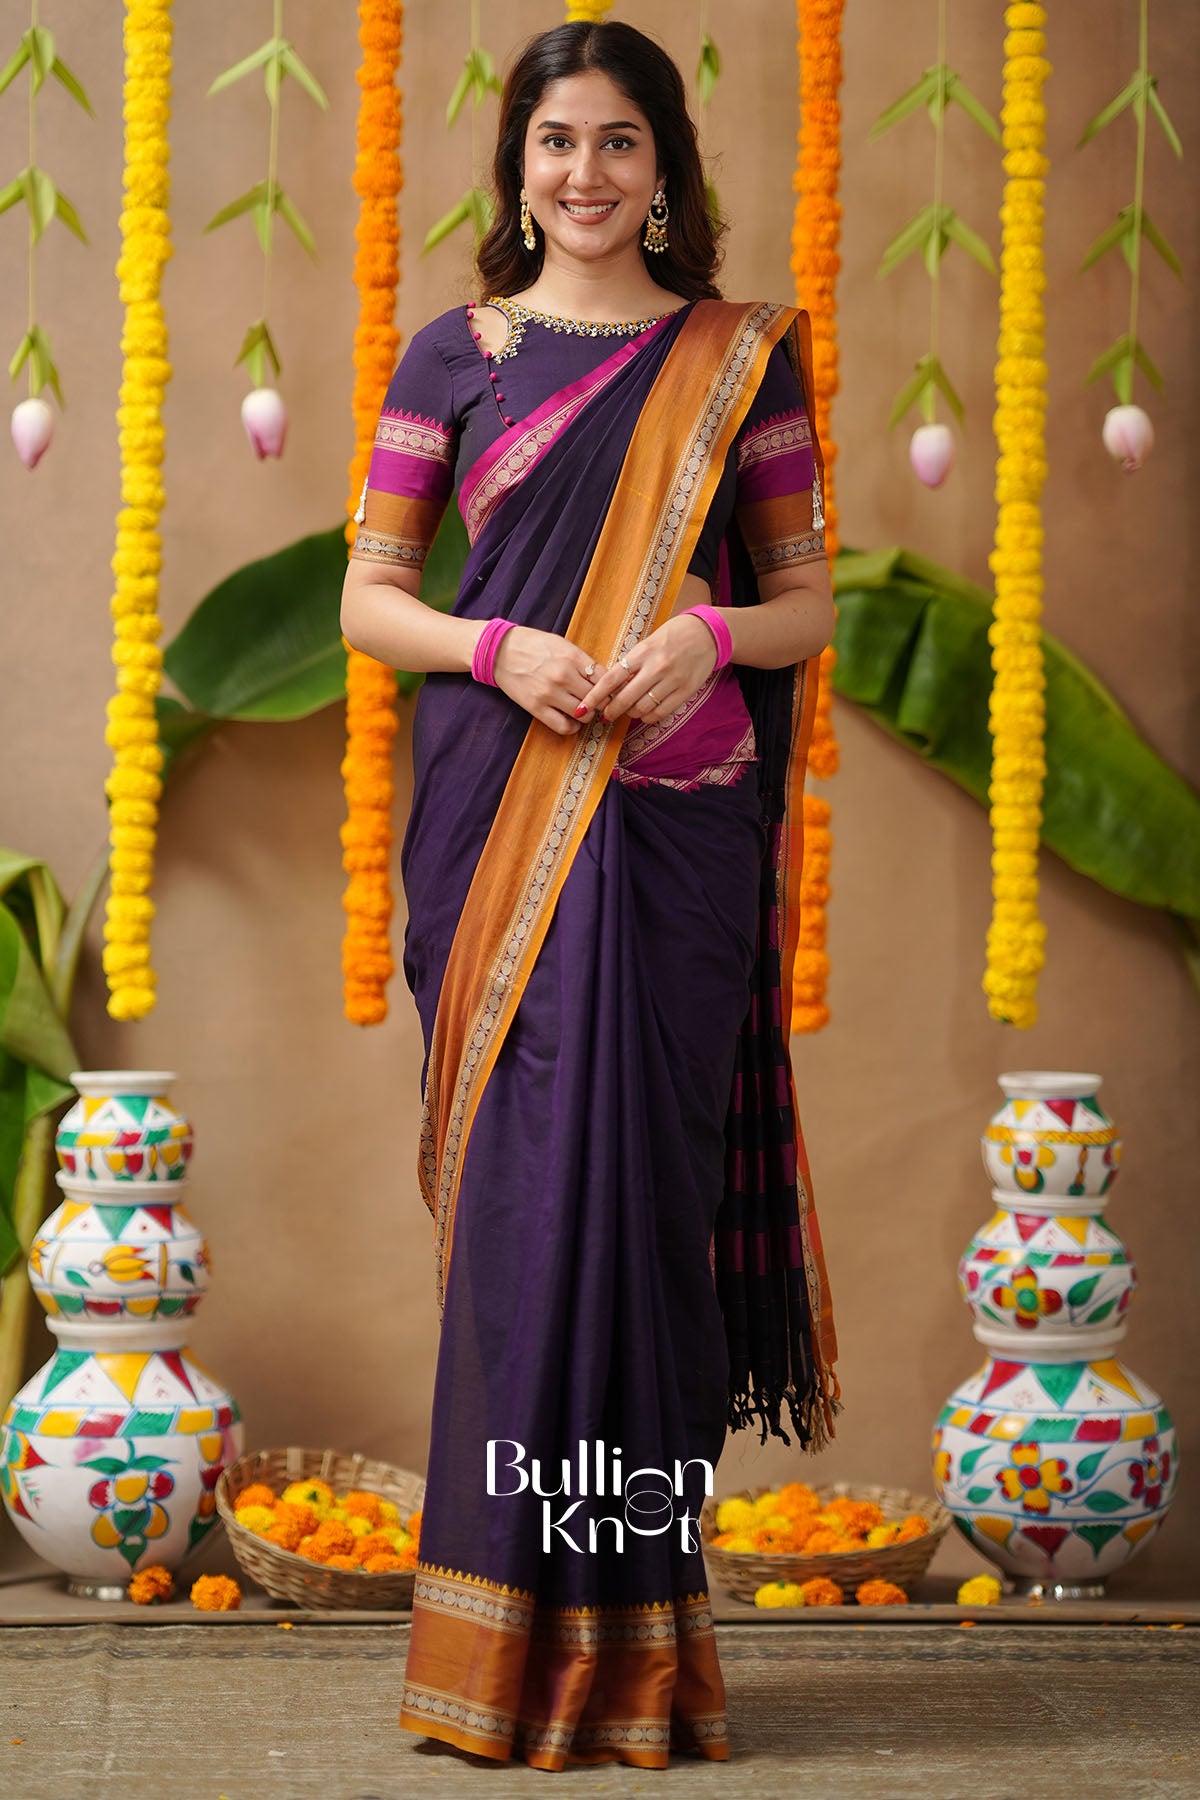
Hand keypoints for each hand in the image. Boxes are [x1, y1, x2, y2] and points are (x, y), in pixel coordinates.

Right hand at [492, 625, 608, 736]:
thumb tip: (602, 678)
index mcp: (572, 656)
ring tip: (582, 709)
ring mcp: (549, 693)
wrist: (499, 650)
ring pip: (584, 714)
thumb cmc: (532, 645)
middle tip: (596, 702)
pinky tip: (570, 720)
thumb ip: (582, 661)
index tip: (608, 690)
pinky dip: (572, 727)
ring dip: (586, 714)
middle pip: (597, 698)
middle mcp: (563, 675)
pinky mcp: (536, 708)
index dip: (609, 686)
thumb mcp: (561, 644)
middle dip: (600, 702)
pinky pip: (563, 727)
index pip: (604, 678)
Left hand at [580, 612, 718, 725]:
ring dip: (631, 714)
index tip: (584, 707)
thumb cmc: (673, 636)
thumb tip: (612, 686)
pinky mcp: (685, 691)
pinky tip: (644, 713)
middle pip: (625, 698)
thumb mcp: (648, 643)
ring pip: (642, 708)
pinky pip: (661, 713)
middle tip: (605, 716)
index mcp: (643, 652)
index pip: (611, 678)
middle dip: (611, 711)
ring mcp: (672, 680)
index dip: (595, 696)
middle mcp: (656, 667)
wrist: (707, 634)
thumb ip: (631, 663)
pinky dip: (648, 717)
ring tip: (628, 711)